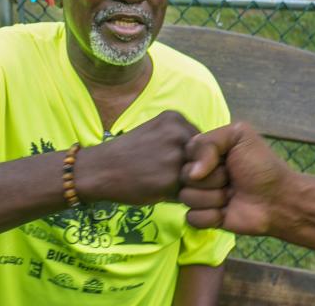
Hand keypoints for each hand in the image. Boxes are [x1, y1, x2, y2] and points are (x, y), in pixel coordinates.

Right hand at [76, 110, 200, 204]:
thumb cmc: (129, 154)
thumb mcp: (157, 132)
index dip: (199, 158)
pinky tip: (162, 192)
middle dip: (201, 171)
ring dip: (192, 185)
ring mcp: (175, 156)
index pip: (207, 141)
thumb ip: (183, 141)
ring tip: (171, 185)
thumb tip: (216, 159)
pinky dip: (180, 196)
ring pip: (202, 176)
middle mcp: (179, 133)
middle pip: (209, 157)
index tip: (186, 165)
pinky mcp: (170, 179)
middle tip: (182, 178)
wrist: (98, 170)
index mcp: (176, 119)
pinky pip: (188, 191)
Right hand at [179, 122, 295, 235]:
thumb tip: (192, 173)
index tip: (224, 157)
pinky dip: (211, 215)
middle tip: (231, 178)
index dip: (202, 156)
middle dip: (212, 177)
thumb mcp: (240, 136)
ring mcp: (202, 196)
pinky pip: (192, 217)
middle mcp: (201, 174)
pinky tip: (226, 212)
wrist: (278, 198)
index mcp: (207, 152)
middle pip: (183, 176)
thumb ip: (210, 141)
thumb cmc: (261, 164)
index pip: (186, 151)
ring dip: (213, 197)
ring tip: (232, 195)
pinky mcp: (204, 218)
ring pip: (186, 197)